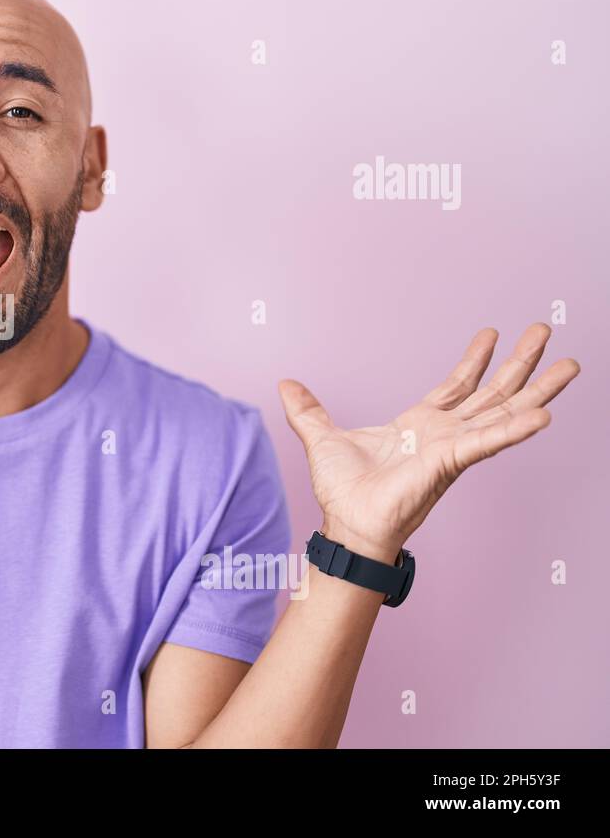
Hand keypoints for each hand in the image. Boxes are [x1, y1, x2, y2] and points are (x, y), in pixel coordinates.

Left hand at [277, 323, 579, 562]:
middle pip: (493, 392)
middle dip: (521, 364)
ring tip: (569, 366)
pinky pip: (488, 441)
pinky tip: (543, 415)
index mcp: (420, 425)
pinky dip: (515, 429)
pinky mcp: (450, 462)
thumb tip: (285, 384)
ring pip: (504, 412)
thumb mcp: (320, 437)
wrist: (346, 524)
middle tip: (545, 332)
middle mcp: (444, 434)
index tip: (492, 333)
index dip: (475, 360)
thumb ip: (307, 410)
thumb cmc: (342, 492)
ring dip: (538, 390)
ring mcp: (452, 448)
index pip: (456, 386)